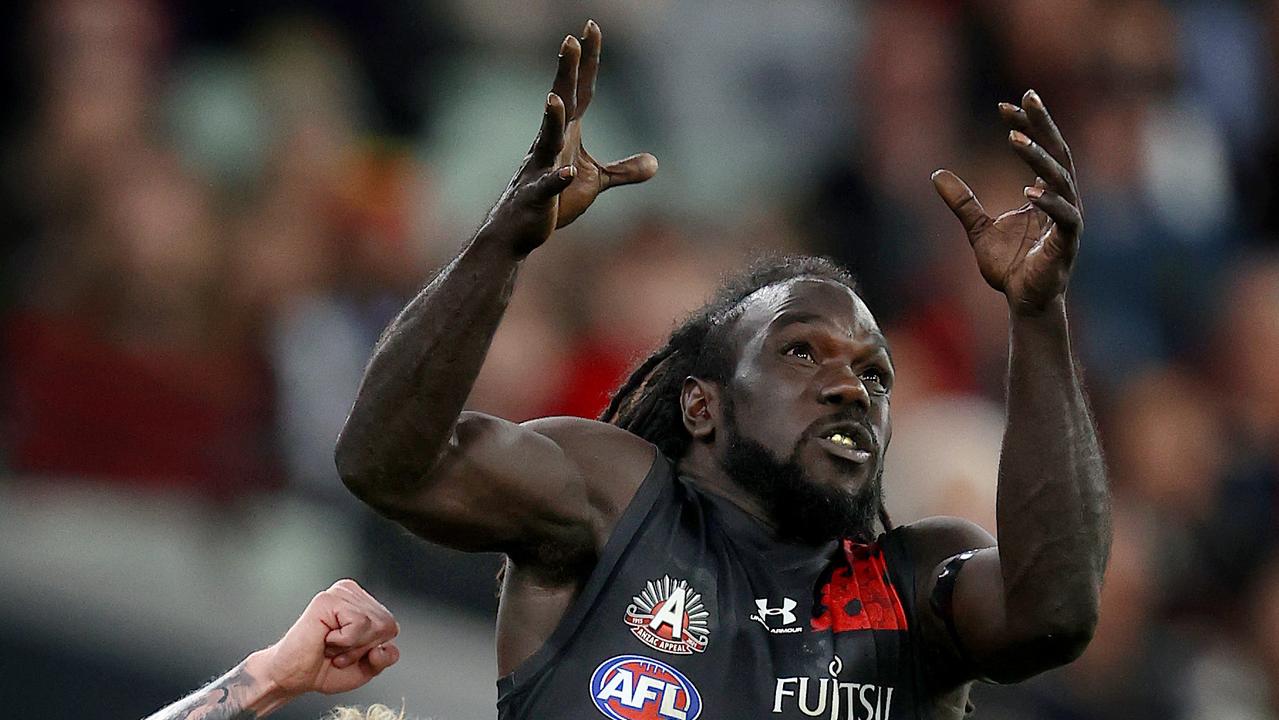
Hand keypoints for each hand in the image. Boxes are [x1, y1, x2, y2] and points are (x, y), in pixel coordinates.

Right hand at [259, 579, 399, 696]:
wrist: (292, 677)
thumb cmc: (324, 668)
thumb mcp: (366, 668)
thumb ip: (385, 658)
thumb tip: (385, 648)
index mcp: (363, 603)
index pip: (391, 626)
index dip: (373, 649)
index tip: (348, 652)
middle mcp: (352, 593)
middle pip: (386, 624)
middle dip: (363, 647)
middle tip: (338, 651)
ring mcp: (340, 592)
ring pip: (374, 624)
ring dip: (352, 646)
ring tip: (331, 645)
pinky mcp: (327, 599)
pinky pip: (358, 624)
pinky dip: (344, 641)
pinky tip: (326, 639)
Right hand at [489, 20, 657, 255]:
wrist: (518, 231)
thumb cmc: (554, 201)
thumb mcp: (596, 183)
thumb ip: (625, 171)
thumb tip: (656, 163)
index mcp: (567, 135)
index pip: (581, 91)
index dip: (588, 62)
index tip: (590, 27)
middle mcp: (551, 144)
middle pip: (562, 103)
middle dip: (566, 74)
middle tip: (569, 41)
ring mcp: (540, 169)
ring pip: (547, 140)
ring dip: (552, 120)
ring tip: (555, 98)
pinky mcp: (537, 197)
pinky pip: (548, 186)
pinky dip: (558, 179)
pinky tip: (568, 173)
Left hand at [932, 90, 1082, 315]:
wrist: (1022, 301)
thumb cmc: (1009, 266)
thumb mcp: (977, 228)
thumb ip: (962, 201)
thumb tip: (936, 174)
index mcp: (1046, 193)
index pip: (1042, 150)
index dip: (1028, 125)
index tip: (1006, 104)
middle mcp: (1063, 201)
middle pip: (1057, 154)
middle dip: (1043, 125)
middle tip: (1027, 98)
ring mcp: (1068, 222)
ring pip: (1060, 180)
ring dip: (1038, 158)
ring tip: (1015, 139)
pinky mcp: (1066, 244)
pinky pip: (1064, 218)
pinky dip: (1050, 203)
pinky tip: (1031, 191)